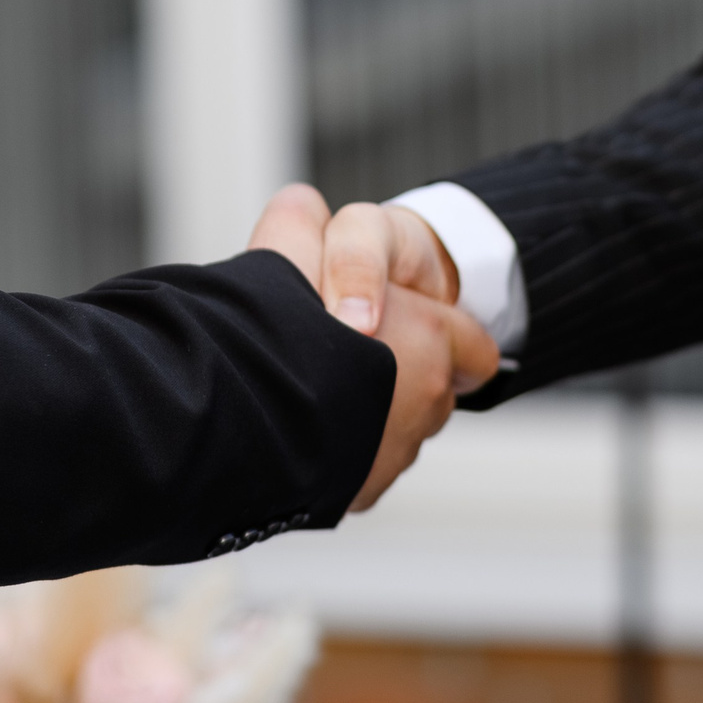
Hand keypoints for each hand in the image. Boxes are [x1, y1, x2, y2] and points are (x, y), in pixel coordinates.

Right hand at [248, 186, 497, 509]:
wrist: (232, 424)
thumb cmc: (276, 328)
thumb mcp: (290, 245)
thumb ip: (303, 224)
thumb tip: (301, 208)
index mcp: (431, 341)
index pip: (470, 342)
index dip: (437, 325)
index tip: (412, 324)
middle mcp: (425, 406)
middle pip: (428, 387)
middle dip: (395, 366)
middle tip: (343, 346)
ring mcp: (393, 457)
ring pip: (392, 429)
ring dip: (365, 408)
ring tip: (312, 386)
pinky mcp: (357, 494)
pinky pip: (358, 464)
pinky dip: (337, 449)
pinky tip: (296, 427)